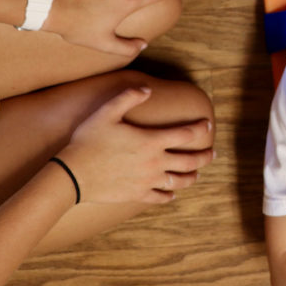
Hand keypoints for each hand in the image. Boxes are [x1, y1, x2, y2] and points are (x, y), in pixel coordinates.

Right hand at [57, 87, 213, 204]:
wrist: (72, 175)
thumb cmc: (88, 141)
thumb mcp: (106, 113)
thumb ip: (129, 97)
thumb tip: (148, 88)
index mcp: (151, 141)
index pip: (185, 134)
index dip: (200, 128)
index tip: (208, 124)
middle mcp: (155, 162)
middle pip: (189, 160)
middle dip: (205, 156)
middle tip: (214, 153)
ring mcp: (147, 181)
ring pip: (179, 181)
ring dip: (191, 177)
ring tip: (198, 174)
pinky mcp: (137, 195)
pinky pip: (159, 197)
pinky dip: (169, 196)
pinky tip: (172, 194)